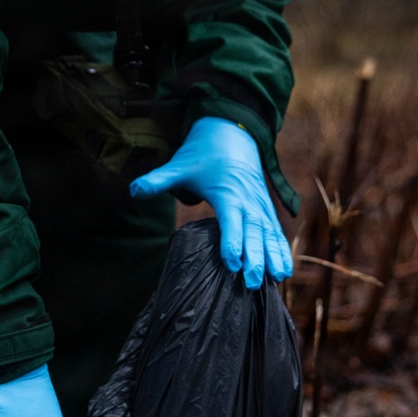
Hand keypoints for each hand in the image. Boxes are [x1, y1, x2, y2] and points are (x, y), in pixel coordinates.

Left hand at [130, 117, 292, 288]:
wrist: (231, 133)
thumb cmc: (202, 154)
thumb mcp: (179, 165)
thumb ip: (158, 180)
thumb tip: (133, 190)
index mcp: (227, 192)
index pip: (231, 219)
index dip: (232, 241)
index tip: (232, 264)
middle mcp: (247, 199)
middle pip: (254, 231)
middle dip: (256, 257)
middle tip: (254, 283)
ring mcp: (259, 204)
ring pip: (270, 232)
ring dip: (275, 256)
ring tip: (279, 280)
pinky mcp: (265, 208)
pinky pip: (275, 231)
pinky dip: (281, 249)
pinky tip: (284, 271)